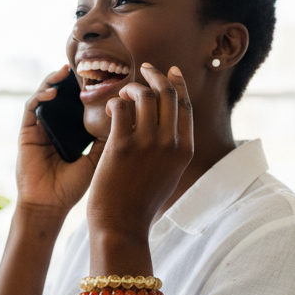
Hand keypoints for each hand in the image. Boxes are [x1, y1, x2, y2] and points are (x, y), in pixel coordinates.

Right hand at [15, 66, 104, 215]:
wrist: (50, 205)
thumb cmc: (74, 187)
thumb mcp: (99, 158)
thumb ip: (110, 137)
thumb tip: (129, 114)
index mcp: (76, 132)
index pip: (83, 103)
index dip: (91, 88)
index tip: (106, 76)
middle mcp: (58, 127)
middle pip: (65, 95)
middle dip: (73, 79)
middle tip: (85, 66)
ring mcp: (42, 128)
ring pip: (46, 95)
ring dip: (54, 80)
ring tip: (67, 71)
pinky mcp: (27, 132)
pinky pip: (31, 108)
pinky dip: (41, 96)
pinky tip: (53, 92)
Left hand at [88, 63, 193, 236]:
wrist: (122, 225)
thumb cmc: (141, 202)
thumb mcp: (168, 174)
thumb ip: (172, 148)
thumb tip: (170, 123)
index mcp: (184, 150)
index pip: (185, 105)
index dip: (177, 83)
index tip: (168, 71)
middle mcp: (170, 143)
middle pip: (167, 94)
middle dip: (155, 76)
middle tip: (144, 69)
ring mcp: (147, 144)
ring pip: (143, 96)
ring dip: (131, 89)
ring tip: (122, 94)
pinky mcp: (122, 146)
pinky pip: (120, 108)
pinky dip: (114, 103)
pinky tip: (110, 110)